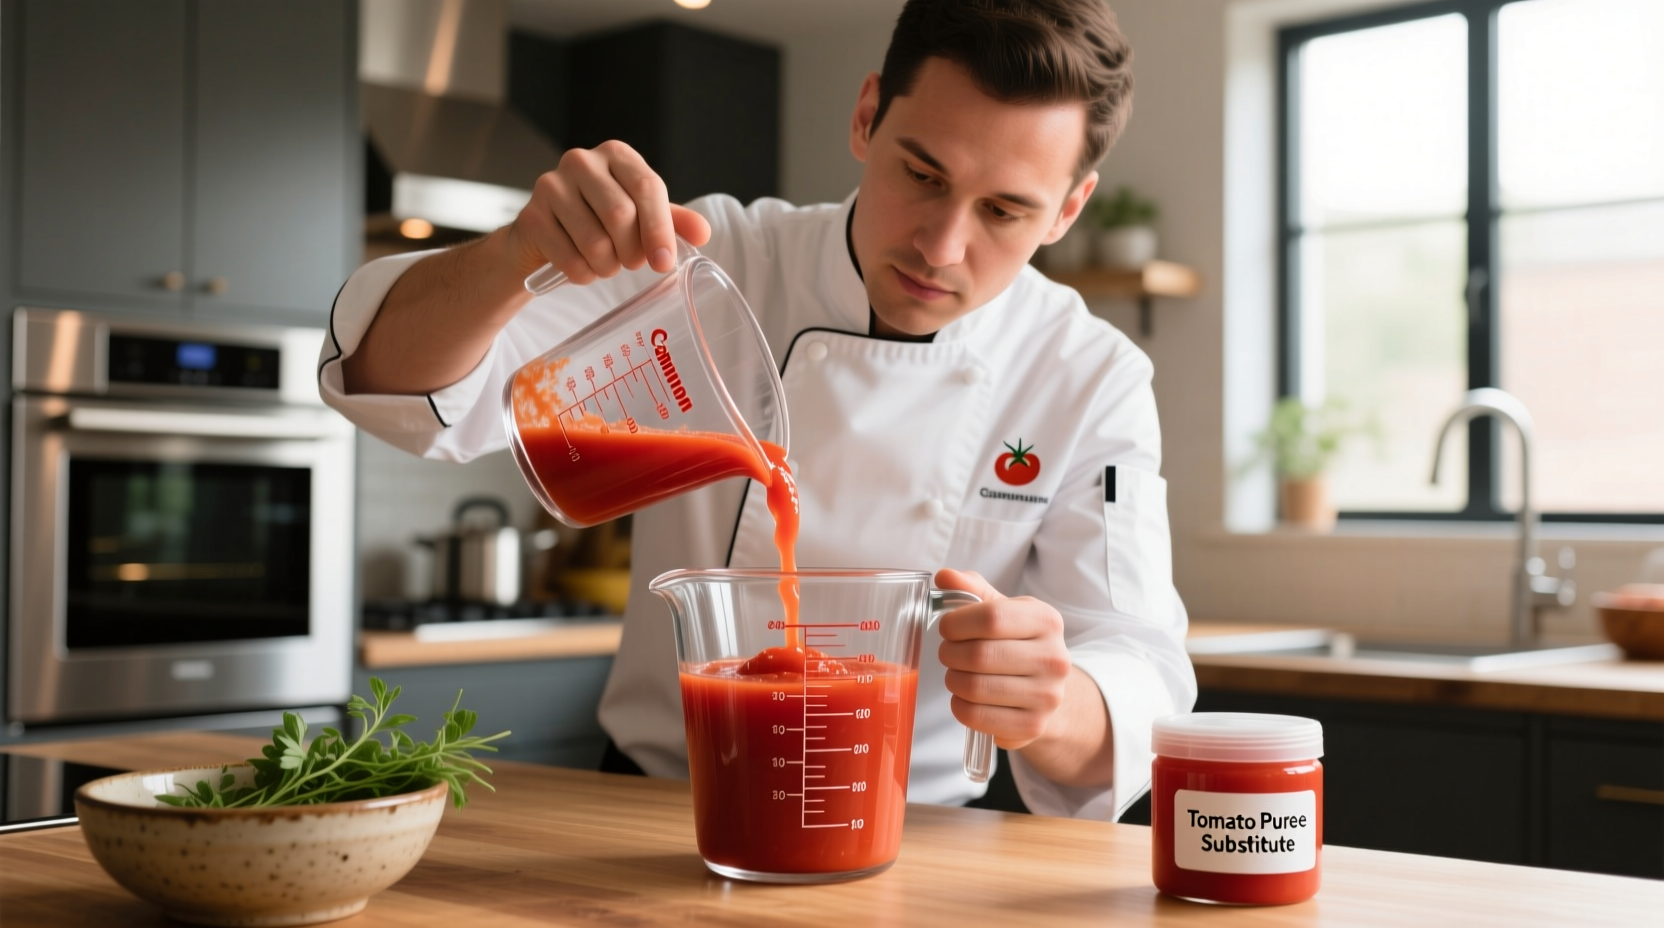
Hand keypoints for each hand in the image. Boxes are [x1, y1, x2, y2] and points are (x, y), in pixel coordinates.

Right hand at [506, 140, 712, 284]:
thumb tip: (703, 232)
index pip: (647, 188)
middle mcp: (581, 161)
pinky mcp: (530, 216)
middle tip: (630, 264)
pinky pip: (569, 259)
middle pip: (621, 215)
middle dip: (632, 252)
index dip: (660, 229)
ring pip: (595, 242)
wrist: (544, 238)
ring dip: (607, 267)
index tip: (665, 262)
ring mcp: (551, 185)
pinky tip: (582, 267)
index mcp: (616, 154)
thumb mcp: (640, 217)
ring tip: (605, 264)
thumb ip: (671, 221)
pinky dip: (583, 275)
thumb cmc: (597, 222)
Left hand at [934, 568, 1071, 750]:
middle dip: (950, 654)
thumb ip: (971, 590)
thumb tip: (944, 576)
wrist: (1047, 690)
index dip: (956, 623)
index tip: (948, 628)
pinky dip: (959, 706)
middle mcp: (1053, 657)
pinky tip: (965, 697)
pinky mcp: (1033, 725)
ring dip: (953, 680)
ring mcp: (1047, 695)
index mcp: (1046, 620)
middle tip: (948, 654)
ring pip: (975, 688)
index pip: (991, 617)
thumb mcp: (1002, 611)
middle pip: (979, 655)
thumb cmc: (1017, 644)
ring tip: (957, 674)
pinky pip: (977, 716)